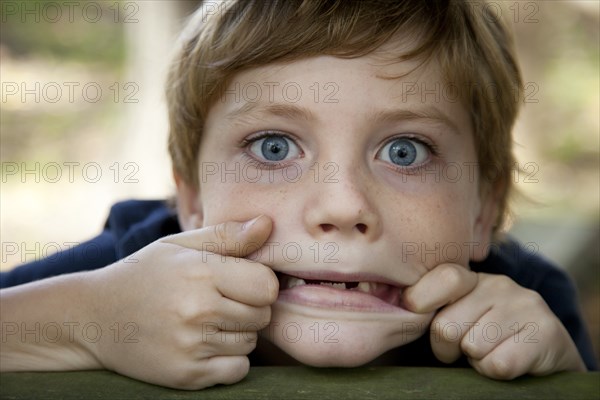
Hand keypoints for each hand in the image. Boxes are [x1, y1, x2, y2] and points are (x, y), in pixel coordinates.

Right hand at [86, 215, 277, 388]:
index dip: (259, 282)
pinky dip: (230, 360)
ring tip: (208, 320)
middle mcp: (197, 311)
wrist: (95, 317)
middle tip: (222, 301)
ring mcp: (191, 346)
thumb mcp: (180, 246)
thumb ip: (227, 236)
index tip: (241, 281)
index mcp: (200, 273)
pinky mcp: (186, 375)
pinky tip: (206, 344)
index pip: (266, 285)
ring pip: (251, 342)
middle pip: (262, 315)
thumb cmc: (145, 274)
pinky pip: (238, 370)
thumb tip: (269, 224)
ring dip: (239, 333)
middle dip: (250, 307)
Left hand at [403, 264, 585, 378]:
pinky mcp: (545, 332)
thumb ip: (434, 304)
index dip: (422, 305)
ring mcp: (525, 306)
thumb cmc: (489, 334)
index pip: (442, 279)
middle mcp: (500, 285)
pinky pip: (498, 364)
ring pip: (472, 347)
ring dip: (475, 360)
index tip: (424, 320)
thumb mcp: (461, 311)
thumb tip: (396, 309)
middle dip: (448, 347)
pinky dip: (494, 372)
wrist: (547, 351)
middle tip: (465, 347)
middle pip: (446, 326)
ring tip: (491, 350)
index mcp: (474, 278)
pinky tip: (507, 359)